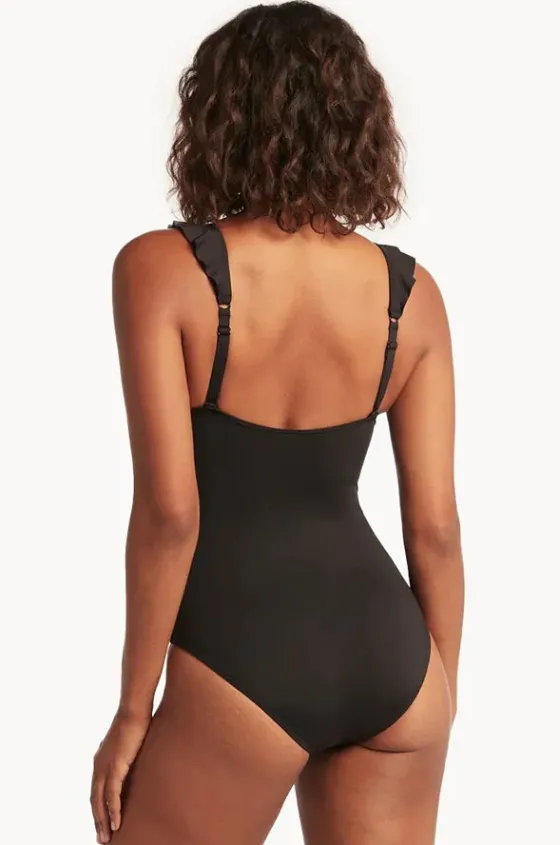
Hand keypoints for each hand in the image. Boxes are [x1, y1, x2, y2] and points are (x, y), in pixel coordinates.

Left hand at [90, 710, 150, 842]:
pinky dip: (113, 811)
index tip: (102, 823)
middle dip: (97, 820)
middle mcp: (98, 766)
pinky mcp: (115, 767)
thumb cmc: (135, 722)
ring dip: (103, 821)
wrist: (134, 710)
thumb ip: (126, 756)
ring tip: (107, 837)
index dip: (98, 808)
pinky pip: (112, 795)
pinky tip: (117, 823)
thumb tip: (132, 762)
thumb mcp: (127, 744)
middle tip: (102, 838)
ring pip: (100, 801)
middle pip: (94, 799)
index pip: (96, 790)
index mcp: (100, 760)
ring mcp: (105, 767)